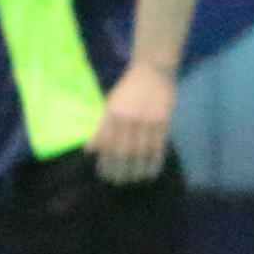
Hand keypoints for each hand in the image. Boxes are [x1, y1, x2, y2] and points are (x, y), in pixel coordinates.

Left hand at [89, 61, 176, 182]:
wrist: (153, 72)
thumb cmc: (128, 89)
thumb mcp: (110, 104)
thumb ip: (101, 127)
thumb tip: (89, 150)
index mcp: (113, 114)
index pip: (106, 144)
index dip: (105, 162)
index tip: (104, 174)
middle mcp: (129, 119)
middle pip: (122, 152)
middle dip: (119, 170)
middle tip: (117, 181)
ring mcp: (147, 121)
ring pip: (141, 153)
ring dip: (136, 170)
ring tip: (133, 179)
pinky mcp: (163, 123)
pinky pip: (158, 148)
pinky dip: (154, 163)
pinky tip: (150, 172)